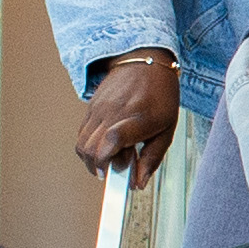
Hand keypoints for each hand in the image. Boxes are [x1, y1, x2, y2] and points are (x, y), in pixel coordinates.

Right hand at [76, 53, 182, 186]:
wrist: (146, 62)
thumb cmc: (161, 97)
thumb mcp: (167, 129)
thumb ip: (152, 158)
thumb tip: (137, 185)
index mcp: (139, 117)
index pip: (113, 140)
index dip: (107, 160)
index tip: (111, 175)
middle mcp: (114, 113)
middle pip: (91, 148)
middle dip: (99, 168)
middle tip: (116, 167)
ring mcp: (99, 109)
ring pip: (82, 144)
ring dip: (91, 160)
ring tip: (110, 158)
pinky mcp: (90, 108)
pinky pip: (81, 134)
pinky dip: (89, 147)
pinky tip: (104, 145)